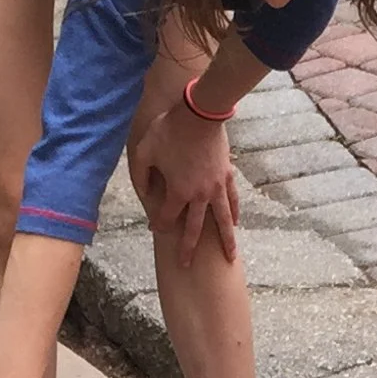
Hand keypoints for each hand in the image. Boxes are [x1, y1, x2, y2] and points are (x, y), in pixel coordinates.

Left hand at [129, 91, 238, 268]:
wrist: (200, 112)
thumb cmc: (169, 130)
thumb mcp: (144, 150)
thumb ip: (140, 175)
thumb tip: (143, 192)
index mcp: (178, 192)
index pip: (167, 217)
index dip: (158, 224)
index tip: (154, 228)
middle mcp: (199, 196)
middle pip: (195, 229)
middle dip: (188, 248)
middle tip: (186, 265)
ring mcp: (216, 187)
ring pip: (222, 220)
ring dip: (226, 241)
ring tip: (230, 257)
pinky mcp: (226, 175)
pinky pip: (232, 199)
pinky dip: (234, 212)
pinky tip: (235, 222)